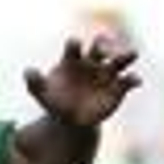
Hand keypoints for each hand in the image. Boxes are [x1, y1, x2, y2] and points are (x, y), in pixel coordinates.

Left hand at [24, 34, 140, 128]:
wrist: (70, 119)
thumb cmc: (54, 101)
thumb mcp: (40, 93)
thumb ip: (34, 82)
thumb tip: (28, 71)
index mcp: (71, 60)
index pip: (74, 46)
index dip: (74, 44)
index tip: (74, 45)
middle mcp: (91, 63)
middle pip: (100, 46)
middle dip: (104, 44)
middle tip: (103, 50)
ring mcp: (107, 74)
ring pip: (120, 59)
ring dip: (126, 54)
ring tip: (133, 53)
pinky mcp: (119, 87)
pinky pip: (129, 80)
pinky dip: (134, 78)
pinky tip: (135, 80)